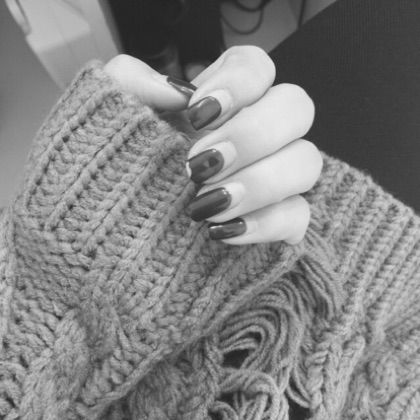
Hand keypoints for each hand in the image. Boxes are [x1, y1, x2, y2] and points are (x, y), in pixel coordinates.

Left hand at [105, 46, 321, 244]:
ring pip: (307, 163)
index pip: (259, 67)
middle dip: (253, 134)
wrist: (104, 235)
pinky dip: (264, 224)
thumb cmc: (106, 174)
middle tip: (199, 164)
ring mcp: (270, 180)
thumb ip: (129, 82)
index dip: (240, 81)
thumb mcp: (103, 121)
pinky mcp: (273, 223)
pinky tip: (221, 232)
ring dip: (260, 181)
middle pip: (297, 108)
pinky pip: (298, 218)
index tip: (197, 113)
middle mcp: (255, 136)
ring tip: (204, 203)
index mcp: (222, 105)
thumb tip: (174, 89)